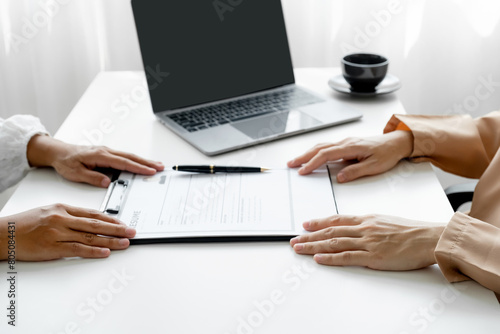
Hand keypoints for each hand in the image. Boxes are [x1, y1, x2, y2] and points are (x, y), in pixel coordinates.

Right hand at [0, 203, 135, 260]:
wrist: (2, 233)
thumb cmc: (25, 223)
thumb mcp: (49, 211)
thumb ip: (70, 215)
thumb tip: (91, 220)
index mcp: (63, 208)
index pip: (93, 213)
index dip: (111, 219)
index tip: (123, 223)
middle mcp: (62, 219)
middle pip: (96, 224)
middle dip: (117, 229)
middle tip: (131, 232)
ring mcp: (58, 233)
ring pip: (90, 237)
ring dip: (110, 240)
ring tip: (125, 243)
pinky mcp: (53, 248)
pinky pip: (78, 249)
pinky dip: (93, 250)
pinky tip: (105, 252)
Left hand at [27, 135, 163, 186]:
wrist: (58, 152)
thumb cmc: (66, 162)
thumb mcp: (76, 173)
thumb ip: (92, 177)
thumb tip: (107, 181)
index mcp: (100, 155)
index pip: (124, 162)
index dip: (138, 167)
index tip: (150, 171)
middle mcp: (106, 151)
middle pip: (131, 157)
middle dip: (147, 162)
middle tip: (160, 167)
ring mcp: (107, 151)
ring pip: (129, 156)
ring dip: (143, 160)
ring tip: (157, 165)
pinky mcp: (107, 154)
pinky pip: (124, 156)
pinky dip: (136, 160)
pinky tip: (142, 163)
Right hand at [287, 131, 412, 182]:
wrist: (396, 142)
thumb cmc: (387, 153)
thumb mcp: (374, 166)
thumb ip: (355, 171)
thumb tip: (339, 177)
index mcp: (350, 147)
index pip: (326, 155)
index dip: (313, 163)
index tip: (303, 171)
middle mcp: (345, 142)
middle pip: (319, 148)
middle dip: (303, 156)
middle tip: (291, 164)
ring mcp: (345, 142)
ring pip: (322, 146)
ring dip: (308, 153)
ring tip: (296, 161)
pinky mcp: (346, 144)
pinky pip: (327, 146)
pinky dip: (316, 151)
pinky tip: (311, 156)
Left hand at [290, 214, 444, 270]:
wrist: (428, 238)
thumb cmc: (411, 230)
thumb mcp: (386, 221)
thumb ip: (369, 225)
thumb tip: (357, 228)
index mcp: (366, 219)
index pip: (336, 220)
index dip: (318, 222)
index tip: (306, 225)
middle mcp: (363, 229)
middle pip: (330, 232)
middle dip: (309, 236)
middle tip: (294, 239)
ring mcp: (367, 242)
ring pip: (333, 243)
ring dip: (313, 246)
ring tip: (299, 248)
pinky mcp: (372, 257)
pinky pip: (346, 257)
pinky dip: (330, 258)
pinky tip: (318, 259)